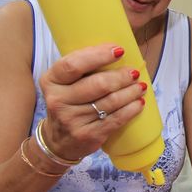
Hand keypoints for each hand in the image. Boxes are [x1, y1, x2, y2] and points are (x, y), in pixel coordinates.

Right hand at [38, 44, 147, 161]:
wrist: (58, 142)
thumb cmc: (67, 104)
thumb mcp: (63, 84)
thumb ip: (81, 69)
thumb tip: (116, 52)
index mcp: (51, 81)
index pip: (74, 65)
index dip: (98, 56)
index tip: (119, 50)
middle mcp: (57, 100)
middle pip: (97, 84)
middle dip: (121, 77)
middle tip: (134, 72)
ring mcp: (72, 120)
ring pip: (110, 102)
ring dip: (130, 92)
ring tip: (140, 86)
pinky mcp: (87, 135)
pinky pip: (115, 119)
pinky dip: (131, 109)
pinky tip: (139, 103)